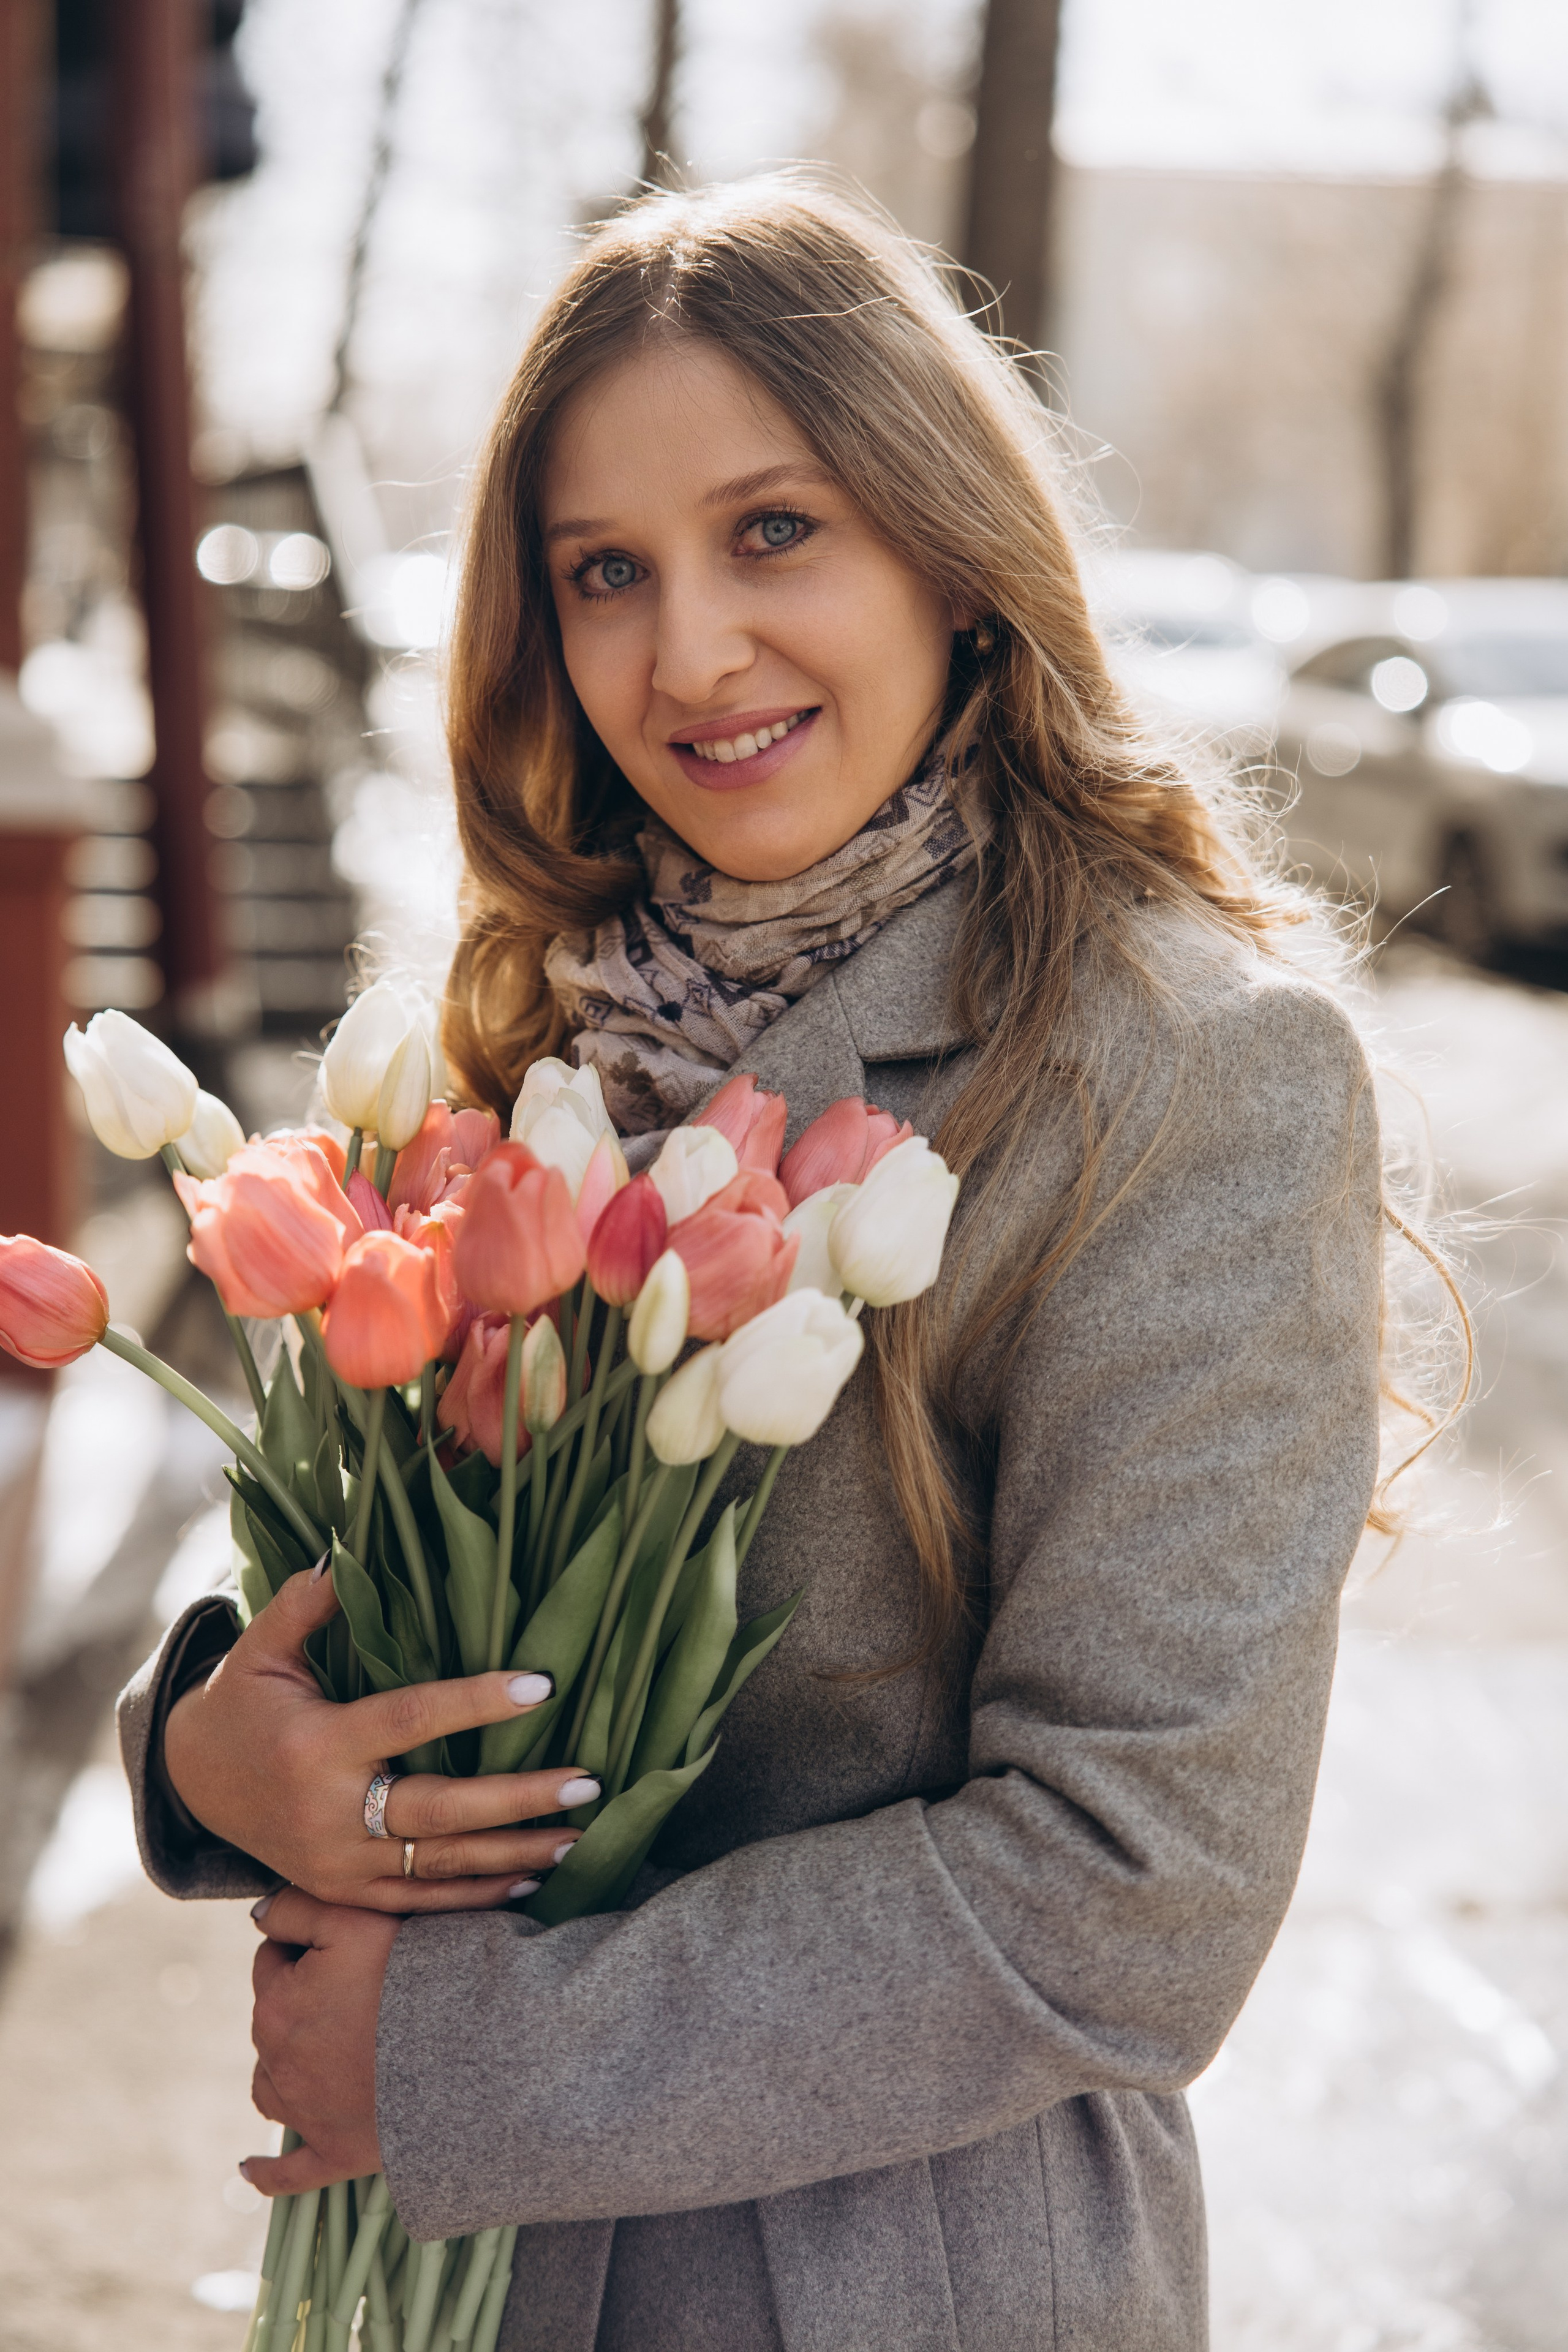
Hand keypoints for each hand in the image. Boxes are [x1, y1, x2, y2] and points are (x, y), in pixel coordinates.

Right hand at [164, 1566, 599, 1910]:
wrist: (194, 1784)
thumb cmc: (242, 1702)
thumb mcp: (259, 1649)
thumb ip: (303, 1604)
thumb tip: (342, 1550)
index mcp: (317, 1744)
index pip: (412, 1720)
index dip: (478, 1702)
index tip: (543, 1684)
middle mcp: (330, 1812)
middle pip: (440, 1810)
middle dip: (518, 1799)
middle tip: (586, 1783)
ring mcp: (338, 1863)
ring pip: (440, 1865)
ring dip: (515, 1854)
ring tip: (579, 1835)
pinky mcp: (343, 1893)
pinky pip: (420, 1901)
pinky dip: (478, 1896)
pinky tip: (534, 1880)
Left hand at [243, 1888, 390, 2192]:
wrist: (465, 2051)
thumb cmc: (411, 1975)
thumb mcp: (353, 1917)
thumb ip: (297, 1908)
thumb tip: (257, 1915)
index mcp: (276, 2004)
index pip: (271, 1959)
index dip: (304, 1944)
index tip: (343, 1943)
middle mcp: (277, 2062)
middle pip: (272, 2019)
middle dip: (300, 2001)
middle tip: (355, 1987)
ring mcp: (304, 2114)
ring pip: (271, 2087)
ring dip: (283, 2070)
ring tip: (320, 2056)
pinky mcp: (334, 2154)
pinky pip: (287, 2172)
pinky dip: (269, 2170)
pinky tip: (251, 2168)